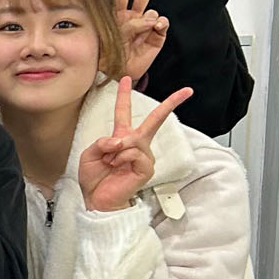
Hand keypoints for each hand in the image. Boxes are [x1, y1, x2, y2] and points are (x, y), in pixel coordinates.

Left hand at [79, 81, 191, 211]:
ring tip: (110, 163)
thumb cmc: (95, 178)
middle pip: (155, 119)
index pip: (124, 112)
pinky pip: (134, 153)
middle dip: (171, 103)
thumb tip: (120, 140)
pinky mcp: (147, 167)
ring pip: (133, 140)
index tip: (126, 78)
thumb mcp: (91, 153)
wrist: (97, 200)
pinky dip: (121, 158)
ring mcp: (144, 156)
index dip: (123, 95)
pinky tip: (117, 167)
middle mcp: (136, 144)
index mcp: (122, 137)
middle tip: (187, 90)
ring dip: (116, 150)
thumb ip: (103, 141)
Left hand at [113, 0, 168, 81]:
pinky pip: (162, 24)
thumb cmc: (108, 55)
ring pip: (153, 10)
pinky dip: (160, 24)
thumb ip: (129, 25)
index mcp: (117, 15)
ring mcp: (146, 26)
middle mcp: (132, 17)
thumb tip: (151, 19)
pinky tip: (156, 28)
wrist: (117, 72)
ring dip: (147, 18)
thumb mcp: (112, 37)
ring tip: (139, 32)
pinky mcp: (156, 37)